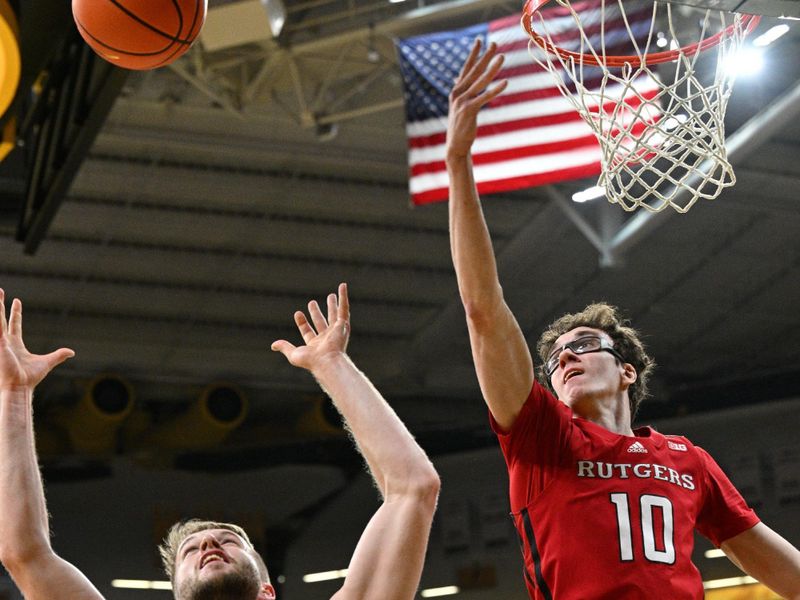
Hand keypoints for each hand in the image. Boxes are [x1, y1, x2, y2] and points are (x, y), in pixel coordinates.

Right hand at [0, 289, 73, 391]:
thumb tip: (72, 352)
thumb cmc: (30, 377)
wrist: (20, 386)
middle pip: (1, 319)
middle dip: (0, 305)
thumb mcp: (47, 362)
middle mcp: (6, 342)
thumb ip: (58, 355)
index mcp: (15, 344)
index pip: (14, 324)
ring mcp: (1, 343)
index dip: (15, 312)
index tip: (17, 300)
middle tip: (0, 290)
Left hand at [271, 283, 349, 371]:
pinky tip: (342, 286)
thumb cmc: (311, 361)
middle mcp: (326, 337)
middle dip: (316, 313)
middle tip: (312, 303)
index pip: (307, 331)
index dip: (302, 322)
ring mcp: (335, 331)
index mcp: (315, 344)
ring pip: (334, 315)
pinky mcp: (343, 325)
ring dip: (332, 305)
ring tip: (331, 295)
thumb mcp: (294, 354)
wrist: (326, 361)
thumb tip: (273, 345)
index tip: (297, 313)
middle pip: (321, 322)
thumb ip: (285, 347)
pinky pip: (344, 308)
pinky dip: (344, 297)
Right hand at [446, 39, 507, 160]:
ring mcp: (462, 101)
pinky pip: (484, 97)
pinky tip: (505, 82)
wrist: (455, 145)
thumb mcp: (458, 106)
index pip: (466, 68)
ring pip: (480, 81)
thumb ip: (460, 92)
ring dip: (492, 68)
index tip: (479, 40)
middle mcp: (457, 94)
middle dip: (485, 56)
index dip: (473, 54)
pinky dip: (495, 90)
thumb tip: (457, 80)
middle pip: (474, 71)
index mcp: (456, 91)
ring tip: (502, 58)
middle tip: (494, 44)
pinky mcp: (469, 111)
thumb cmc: (460, 126)